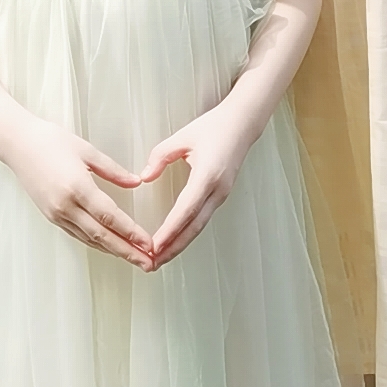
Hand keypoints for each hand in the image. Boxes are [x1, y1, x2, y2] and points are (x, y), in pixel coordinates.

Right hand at [5, 116, 153, 270]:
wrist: (18, 144)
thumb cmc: (50, 140)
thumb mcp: (86, 150)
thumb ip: (113, 170)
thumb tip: (135, 182)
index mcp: (77, 187)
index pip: (110, 217)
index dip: (131, 233)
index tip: (148, 243)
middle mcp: (66, 205)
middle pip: (102, 236)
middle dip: (127, 251)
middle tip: (148, 263)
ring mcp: (57, 213)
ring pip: (90, 239)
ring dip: (113, 251)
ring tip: (134, 258)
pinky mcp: (51, 216)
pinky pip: (78, 234)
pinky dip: (96, 243)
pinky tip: (109, 246)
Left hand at [141, 102, 254, 268]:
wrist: (242, 123)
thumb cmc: (213, 127)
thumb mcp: (182, 136)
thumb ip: (161, 156)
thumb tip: (144, 177)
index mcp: (207, 175)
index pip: (186, 210)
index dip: (170, 230)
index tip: (154, 246)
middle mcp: (217, 190)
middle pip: (193, 227)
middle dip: (173, 248)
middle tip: (152, 264)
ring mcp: (221, 195)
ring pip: (199, 227)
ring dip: (180, 244)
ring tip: (160, 258)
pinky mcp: (221, 195)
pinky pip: (203, 219)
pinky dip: (188, 233)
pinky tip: (175, 240)